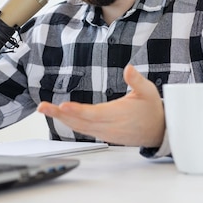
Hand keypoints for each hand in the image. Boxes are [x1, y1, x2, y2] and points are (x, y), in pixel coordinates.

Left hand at [37, 64, 164, 147]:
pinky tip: (60, 116)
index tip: (62, 106)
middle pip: (80, 122)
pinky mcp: (104, 134)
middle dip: (59, 114)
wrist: (159, 131)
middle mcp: (108, 126)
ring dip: (61, 118)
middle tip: (42, 107)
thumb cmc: (152, 109)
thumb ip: (137, 80)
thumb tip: (129, 68)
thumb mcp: (148, 91)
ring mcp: (105, 132)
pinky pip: (83, 130)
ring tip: (45, 109)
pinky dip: (70, 123)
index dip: (77, 111)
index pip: (93, 114)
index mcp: (118, 114)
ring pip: (79, 127)